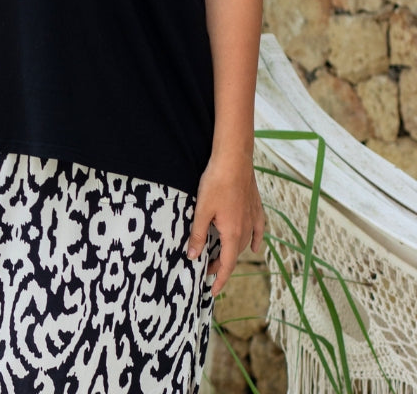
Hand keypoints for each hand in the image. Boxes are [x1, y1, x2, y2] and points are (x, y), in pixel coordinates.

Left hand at [187, 157, 264, 296]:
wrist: (234, 159)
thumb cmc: (216, 183)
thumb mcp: (201, 210)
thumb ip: (197, 234)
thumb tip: (193, 256)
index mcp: (232, 233)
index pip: (228, 264)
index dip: (220, 279)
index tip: (212, 291)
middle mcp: (245, 229)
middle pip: (234, 255)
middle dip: (222, 266)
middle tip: (207, 270)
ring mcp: (252, 217)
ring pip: (244, 243)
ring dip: (233, 253)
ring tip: (222, 259)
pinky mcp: (255, 206)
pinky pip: (257, 229)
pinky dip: (255, 240)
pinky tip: (254, 246)